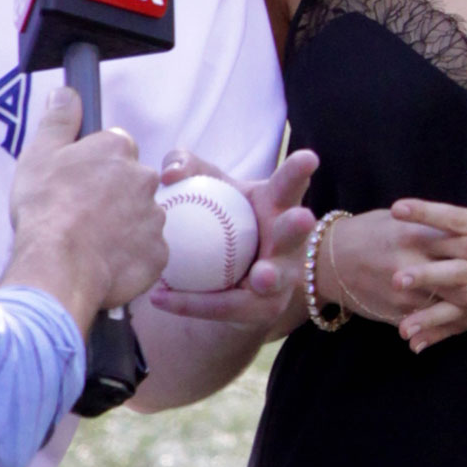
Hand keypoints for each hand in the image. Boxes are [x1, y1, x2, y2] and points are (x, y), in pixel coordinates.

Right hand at [5, 87, 166, 326]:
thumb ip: (58, 119)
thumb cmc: (46, 207)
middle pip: (132, 183)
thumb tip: (67, 92)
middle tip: (83, 215)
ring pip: (141, 218)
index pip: (116, 148)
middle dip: (113, 196)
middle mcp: (144, 179)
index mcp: (118, 149)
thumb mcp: (40, 153)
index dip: (95, 166)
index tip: (79, 183)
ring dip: (123, 228)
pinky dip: (129, 259)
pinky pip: (146, 253)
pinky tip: (104, 264)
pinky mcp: (158, 254)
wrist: (59, 264)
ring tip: (90, 244)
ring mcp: (155, 218)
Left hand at [148, 148, 318, 340]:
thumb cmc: (220, 216)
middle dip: (298, 226)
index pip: (289, 185)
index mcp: (278, 205)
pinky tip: (159, 297)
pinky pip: (226, 307)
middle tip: (301, 217)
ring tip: (260, 277)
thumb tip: (169, 175)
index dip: (299, 172)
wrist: (224, 273)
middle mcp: (288, 241)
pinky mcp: (264, 308)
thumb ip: (188, 167)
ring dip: (270, 277)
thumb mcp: (206, 185)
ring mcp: (282, 277)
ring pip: (274, 279)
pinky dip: (192, 303)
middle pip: (293, 232)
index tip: (308, 158)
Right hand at [314, 208, 466, 348]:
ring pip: (460, 307)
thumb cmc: (371, 232)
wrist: (325, 263)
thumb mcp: (402, 217)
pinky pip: (442, 322)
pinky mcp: (402, 313)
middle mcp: (414, 265)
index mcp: (417, 234)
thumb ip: (438, 222)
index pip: (466, 241)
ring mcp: (407, 295)